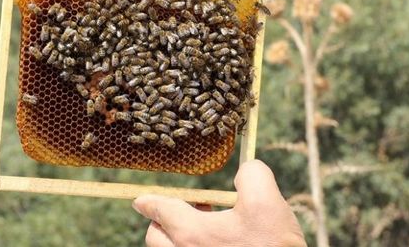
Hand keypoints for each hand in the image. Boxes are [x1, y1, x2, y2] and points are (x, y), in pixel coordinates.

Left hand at [132, 160, 305, 246]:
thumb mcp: (267, 202)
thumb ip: (251, 175)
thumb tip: (247, 169)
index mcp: (192, 233)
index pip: (160, 211)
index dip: (149, 202)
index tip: (140, 200)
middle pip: (156, 237)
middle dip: (162, 221)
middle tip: (186, 211)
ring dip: (177, 237)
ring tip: (206, 228)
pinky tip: (220, 243)